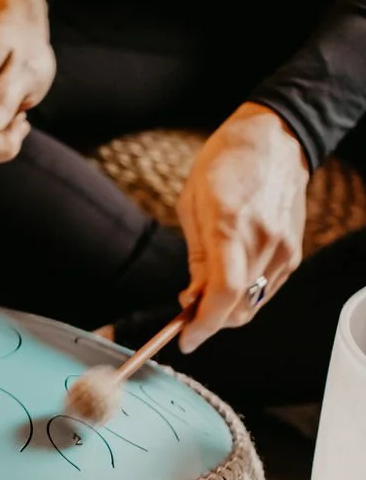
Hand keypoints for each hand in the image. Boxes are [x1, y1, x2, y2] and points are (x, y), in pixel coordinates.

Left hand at [176, 102, 309, 353]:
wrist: (274, 140)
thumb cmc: (224, 164)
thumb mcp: (192, 205)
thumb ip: (196, 259)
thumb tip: (192, 300)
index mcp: (230, 226)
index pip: (222, 294)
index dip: (203, 325)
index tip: (186, 339)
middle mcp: (263, 242)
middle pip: (238, 308)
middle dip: (211, 321)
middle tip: (188, 313)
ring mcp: (283, 249)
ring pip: (253, 304)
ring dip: (227, 310)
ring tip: (205, 292)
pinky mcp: (293, 252)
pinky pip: (266, 289)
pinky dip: (244, 295)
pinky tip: (228, 278)